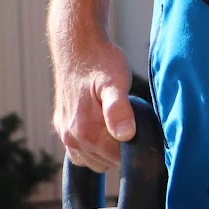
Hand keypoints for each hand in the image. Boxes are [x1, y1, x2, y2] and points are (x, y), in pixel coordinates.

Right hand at [50, 25, 134, 172]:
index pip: (117, 159)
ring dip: (108, 150)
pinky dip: (93, 147)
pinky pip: (80, 152)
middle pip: (106, 162)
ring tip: (120, 125)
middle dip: (122, 150)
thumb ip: (119, 109)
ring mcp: (65, 133)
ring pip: (93, 160)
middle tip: (134, 125)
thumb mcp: (116, 81)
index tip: (146, 136)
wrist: (77, 46)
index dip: (135, 150)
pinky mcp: (62, 127)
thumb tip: (126, 135)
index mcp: (85, 130)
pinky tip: (104, 129)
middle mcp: (72, 137)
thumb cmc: (100, 61)